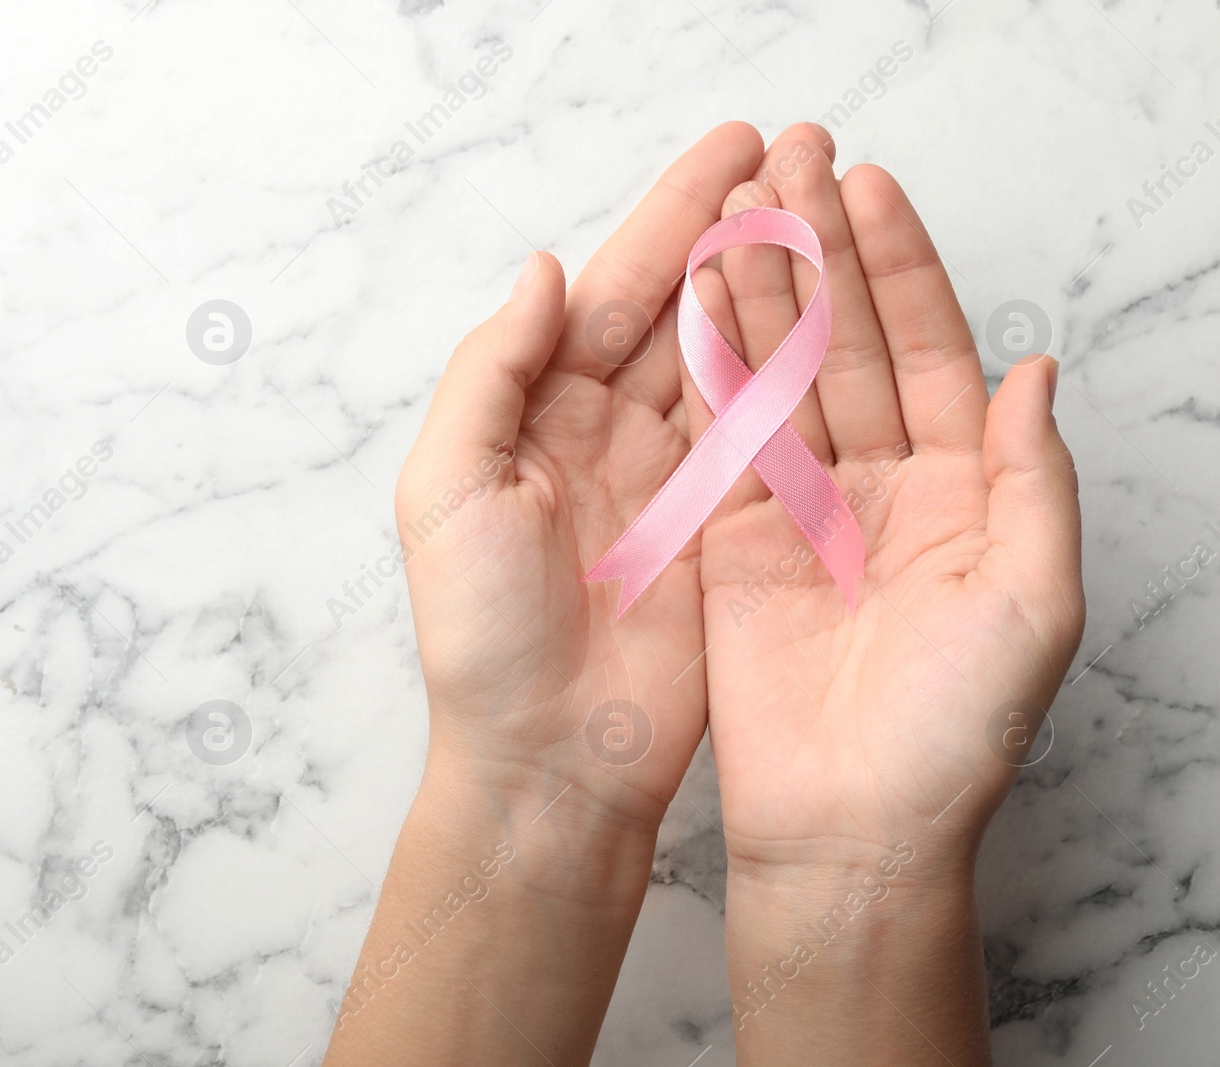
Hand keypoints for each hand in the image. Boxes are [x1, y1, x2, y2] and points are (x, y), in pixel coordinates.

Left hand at [328, 125, 772, 1066]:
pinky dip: (796, 376)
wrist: (547, 757)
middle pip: (679, 310)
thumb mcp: (448, 492)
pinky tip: (834, 318)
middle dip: (735, 231)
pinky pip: (763, 435)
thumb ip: (490, 373)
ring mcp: (669, 479)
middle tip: (799, 158)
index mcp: (535, 415)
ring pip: (729, 360)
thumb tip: (544, 272)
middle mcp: (604, 434)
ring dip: (776, 287)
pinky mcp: (722, 528)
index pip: (610, 294)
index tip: (731, 154)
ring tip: (827, 213)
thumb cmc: (483, 637)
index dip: (669, 220)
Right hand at [690, 124, 1083, 872]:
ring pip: (781, 379)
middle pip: (850, 346)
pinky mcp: (734, 542)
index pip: (932, 351)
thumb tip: (1034, 369)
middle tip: (789, 166)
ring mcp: (804, 510)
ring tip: (736, 211)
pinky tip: (697, 305)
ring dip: (760, 293)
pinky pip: (724, 441)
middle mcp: (883, 488)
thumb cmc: (953, 732)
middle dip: (821, 253)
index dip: (902, 268)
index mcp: (964, 491)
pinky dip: (708, 372)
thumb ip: (1034, 480)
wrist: (850, 828)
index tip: (868, 188)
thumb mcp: (1032, 599)